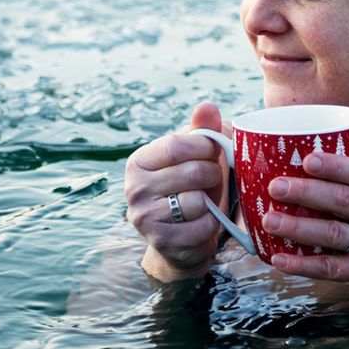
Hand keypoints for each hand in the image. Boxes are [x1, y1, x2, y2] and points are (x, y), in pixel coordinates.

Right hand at [124, 102, 229, 281]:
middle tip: (212, 179)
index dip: (204, 146)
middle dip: (214, 175)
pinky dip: (212, 224)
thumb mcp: (194, 157)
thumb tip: (207, 106)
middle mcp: (134, 189)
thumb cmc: (190, 188)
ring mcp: (144, 218)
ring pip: (198, 201)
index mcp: (139, 162)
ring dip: (211, 202)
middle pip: (193, 173)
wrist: (181, 238)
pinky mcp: (161, 242)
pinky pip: (203, 227)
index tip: (213, 151)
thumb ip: (202, 130)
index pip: (177, 144)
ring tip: (205, 202)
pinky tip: (203, 222)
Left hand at [261, 152, 348, 303]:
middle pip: (345, 200)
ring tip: (269, 221)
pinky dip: (303, 264)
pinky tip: (280, 259)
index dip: (335, 166)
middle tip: (275, 187)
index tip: (307, 159)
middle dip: (307, 192)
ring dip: (299, 227)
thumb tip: (299, 166)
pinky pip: (332, 268)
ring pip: (335, 234)